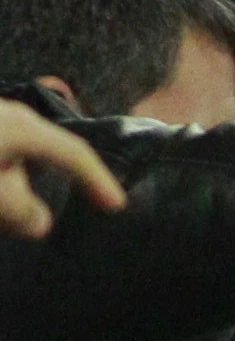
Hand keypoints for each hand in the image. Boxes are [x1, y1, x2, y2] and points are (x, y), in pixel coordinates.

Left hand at [0, 100, 123, 239]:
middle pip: (44, 153)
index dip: (101, 180)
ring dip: (14, 182)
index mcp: (25, 128)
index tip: (116, 205)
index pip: (77, 154)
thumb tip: (40, 223)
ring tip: (6, 206)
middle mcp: (11, 117)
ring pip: (16, 155)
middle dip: (47, 183)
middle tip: (40, 213)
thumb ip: (23, 212)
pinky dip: (4, 173)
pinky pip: (3, 155)